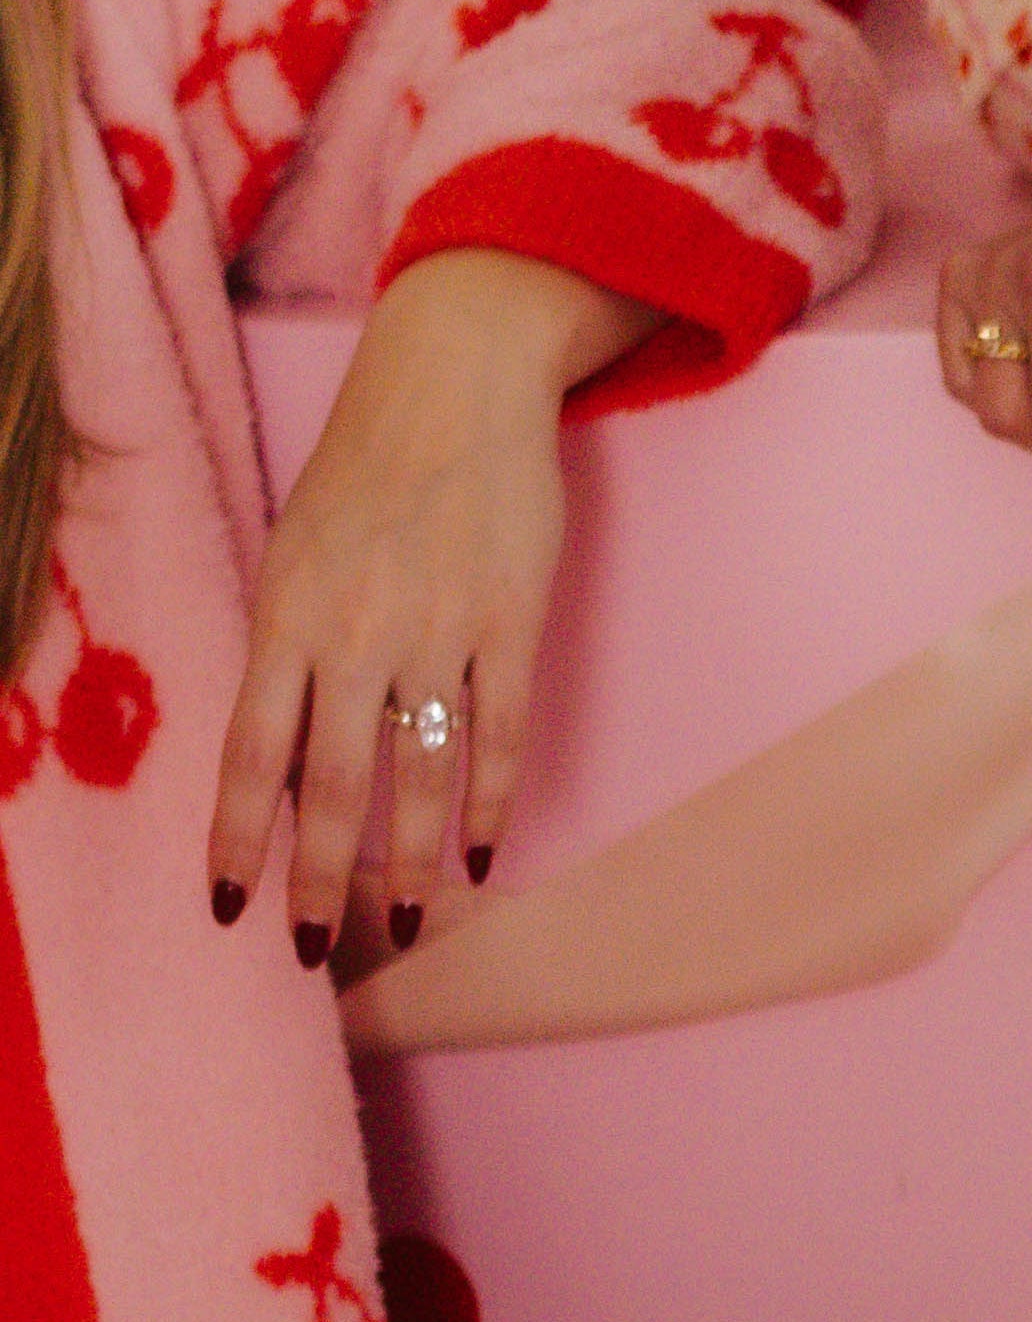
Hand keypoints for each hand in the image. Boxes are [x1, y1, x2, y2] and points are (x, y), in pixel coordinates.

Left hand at [210, 248, 650, 965]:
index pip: (250, 752)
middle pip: (332, 786)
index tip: (230, 906)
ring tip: (403, 920)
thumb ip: (289, 652)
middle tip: (318, 947)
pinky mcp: (510, 621)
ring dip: (407, 862)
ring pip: (416, 776)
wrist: (456, 374)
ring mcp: (436, 629)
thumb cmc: (369, 471)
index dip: (237, 837)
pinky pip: (496, 737)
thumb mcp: (299, 552)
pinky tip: (476, 856)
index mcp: (287, 612)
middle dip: (321, 879)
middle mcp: (354, 630)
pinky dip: (485, 806)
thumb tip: (282, 767)